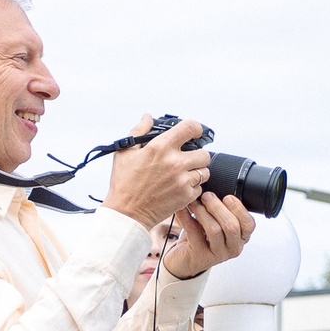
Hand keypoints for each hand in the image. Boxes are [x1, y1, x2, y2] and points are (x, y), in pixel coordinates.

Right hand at [100, 115, 212, 229]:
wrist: (127, 213)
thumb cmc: (124, 184)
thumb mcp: (125, 153)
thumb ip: (138, 131)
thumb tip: (147, 117)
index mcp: (160, 148)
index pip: (190, 128)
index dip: (196, 128)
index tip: (196, 132)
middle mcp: (175, 163)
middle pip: (204, 153)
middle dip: (197, 155)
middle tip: (188, 159)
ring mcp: (182, 181)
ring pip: (204, 171)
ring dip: (197, 172)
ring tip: (184, 174)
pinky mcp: (186, 196)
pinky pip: (200, 188)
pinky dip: (192, 188)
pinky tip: (180, 187)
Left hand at [161, 192, 254, 280]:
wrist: (185, 259)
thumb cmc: (202, 237)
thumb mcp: (216, 223)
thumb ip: (222, 210)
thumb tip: (216, 188)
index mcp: (241, 237)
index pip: (249, 224)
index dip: (239, 209)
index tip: (227, 197)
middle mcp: (233, 247)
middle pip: (231, 226)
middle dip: (218, 208)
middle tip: (206, 196)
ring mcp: (218, 254)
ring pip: (214, 230)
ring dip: (202, 212)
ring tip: (193, 203)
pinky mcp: (201, 257)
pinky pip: (195, 234)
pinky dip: (187, 219)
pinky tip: (182, 210)